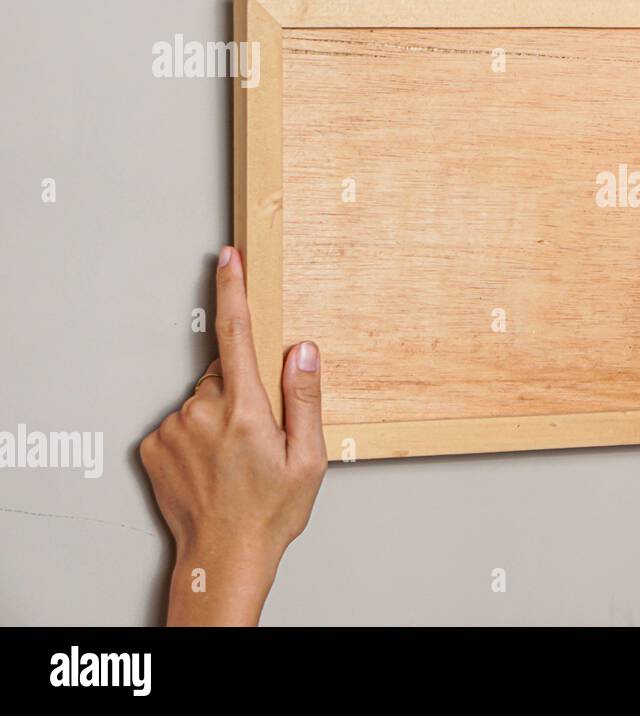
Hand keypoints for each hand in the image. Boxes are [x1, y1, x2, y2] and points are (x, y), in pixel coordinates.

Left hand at [140, 246, 326, 625]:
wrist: (222, 558)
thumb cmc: (270, 513)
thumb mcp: (309, 458)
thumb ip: (304, 397)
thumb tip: (302, 350)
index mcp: (246, 410)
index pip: (236, 334)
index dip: (233, 290)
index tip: (229, 258)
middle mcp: (203, 412)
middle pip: (224, 372)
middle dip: (243, 389)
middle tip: (259, 434)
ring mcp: (173, 429)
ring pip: (202, 398)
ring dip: (219, 415)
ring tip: (234, 458)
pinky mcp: (153, 445)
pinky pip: (180, 421)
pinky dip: (196, 433)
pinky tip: (211, 463)